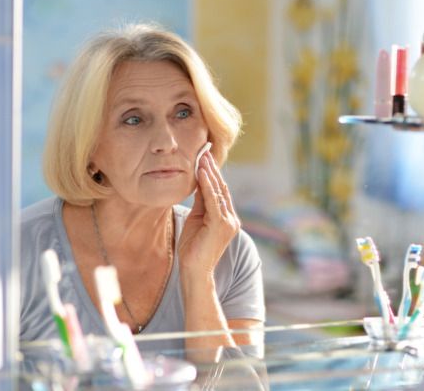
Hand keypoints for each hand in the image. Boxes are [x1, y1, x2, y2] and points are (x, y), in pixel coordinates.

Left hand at [179, 151, 240, 274]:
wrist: (194, 271)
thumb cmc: (193, 249)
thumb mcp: (197, 220)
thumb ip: (201, 203)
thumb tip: (199, 182)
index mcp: (227, 218)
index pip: (220, 191)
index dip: (212, 174)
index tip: (204, 158)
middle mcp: (231, 219)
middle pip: (221, 188)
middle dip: (212, 169)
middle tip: (204, 151)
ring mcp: (229, 222)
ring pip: (218, 192)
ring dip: (210, 173)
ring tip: (202, 157)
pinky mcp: (221, 224)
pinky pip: (213, 200)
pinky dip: (207, 185)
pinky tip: (202, 172)